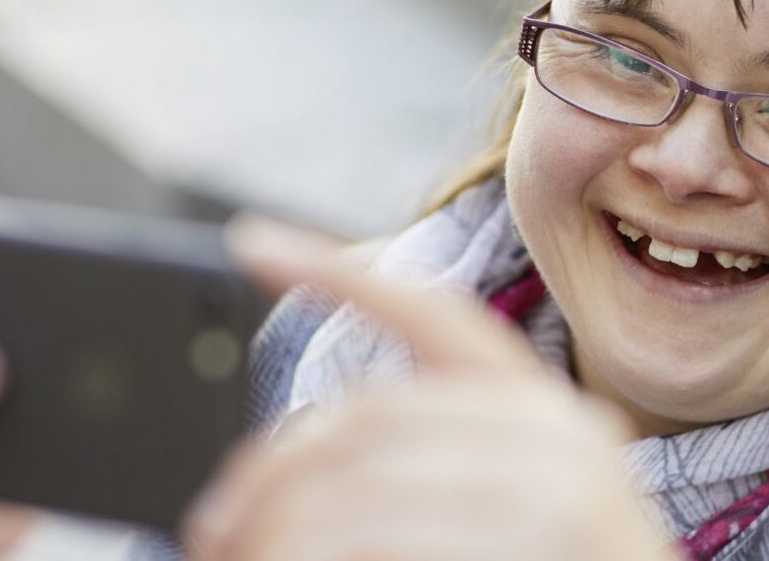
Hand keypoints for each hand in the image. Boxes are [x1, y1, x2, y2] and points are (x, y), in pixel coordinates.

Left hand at [187, 216, 677, 560]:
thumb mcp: (524, 504)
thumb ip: (434, 463)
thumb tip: (292, 462)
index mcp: (547, 410)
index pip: (433, 315)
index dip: (338, 273)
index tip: (250, 240)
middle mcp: (558, 436)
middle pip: (363, 422)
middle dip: (265, 477)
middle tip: (210, 531)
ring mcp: (554, 498)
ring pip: (354, 500)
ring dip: (275, 539)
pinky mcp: (532, 550)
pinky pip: (384, 553)